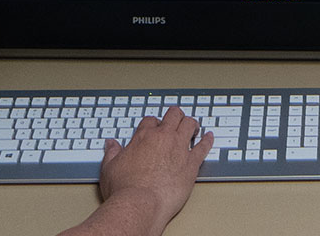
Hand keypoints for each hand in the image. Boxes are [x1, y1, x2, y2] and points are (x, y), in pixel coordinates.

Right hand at [94, 107, 211, 231]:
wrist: (140, 204)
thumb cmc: (125, 189)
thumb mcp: (110, 167)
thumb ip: (112, 152)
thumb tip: (110, 144)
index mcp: (144, 137)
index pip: (151, 121)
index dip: (153, 123)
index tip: (154, 128)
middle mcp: (164, 138)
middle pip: (173, 115)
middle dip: (175, 116)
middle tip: (176, 120)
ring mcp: (180, 149)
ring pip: (190, 125)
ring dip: (191, 123)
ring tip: (192, 126)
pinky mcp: (192, 164)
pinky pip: (204, 147)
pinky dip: (207, 140)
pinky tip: (209, 137)